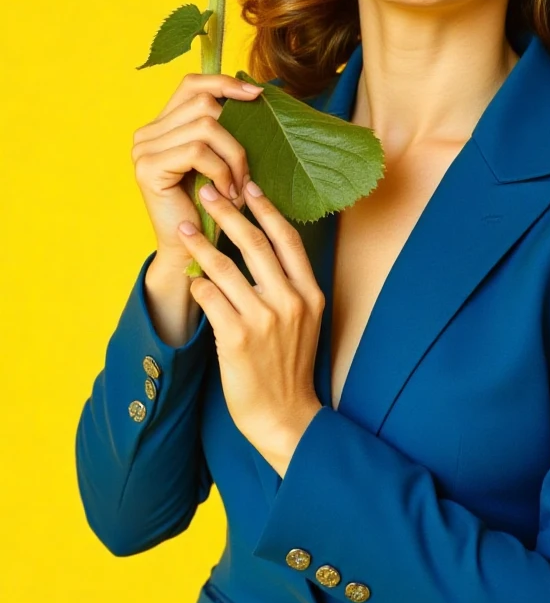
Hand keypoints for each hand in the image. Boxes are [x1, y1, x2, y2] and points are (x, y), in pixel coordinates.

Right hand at [131, 73, 263, 274]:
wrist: (189, 252)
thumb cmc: (211, 207)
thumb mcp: (220, 159)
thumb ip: (225, 128)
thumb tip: (254, 93)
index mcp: (162, 125)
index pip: (192, 83)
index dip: (224, 83)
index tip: (256, 94)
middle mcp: (147, 133)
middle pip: (204, 103)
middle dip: (237, 135)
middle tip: (247, 173)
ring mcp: (144, 149)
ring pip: (206, 127)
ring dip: (233, 157)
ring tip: (240, 186)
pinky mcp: (149, 168)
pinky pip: (198, 151)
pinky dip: (222, 171)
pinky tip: (228, 194)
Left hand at [176, 178, 324, 474]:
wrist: (285, 417)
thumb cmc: (290, 367)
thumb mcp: (306, 321)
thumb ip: (290, 286)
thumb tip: (264, 247)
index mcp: (310, 294)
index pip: (288, 239)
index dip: (267, 209)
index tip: (250, 185)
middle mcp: (291, 302)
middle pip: (256, 243)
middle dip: (230, 212)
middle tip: (209, 191)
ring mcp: (264, 320)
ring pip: (226, 267)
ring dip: (202, 243)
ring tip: (186, 228)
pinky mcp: (236, 338)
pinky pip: (209, 297)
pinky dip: (197, 283)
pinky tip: (189, 277)